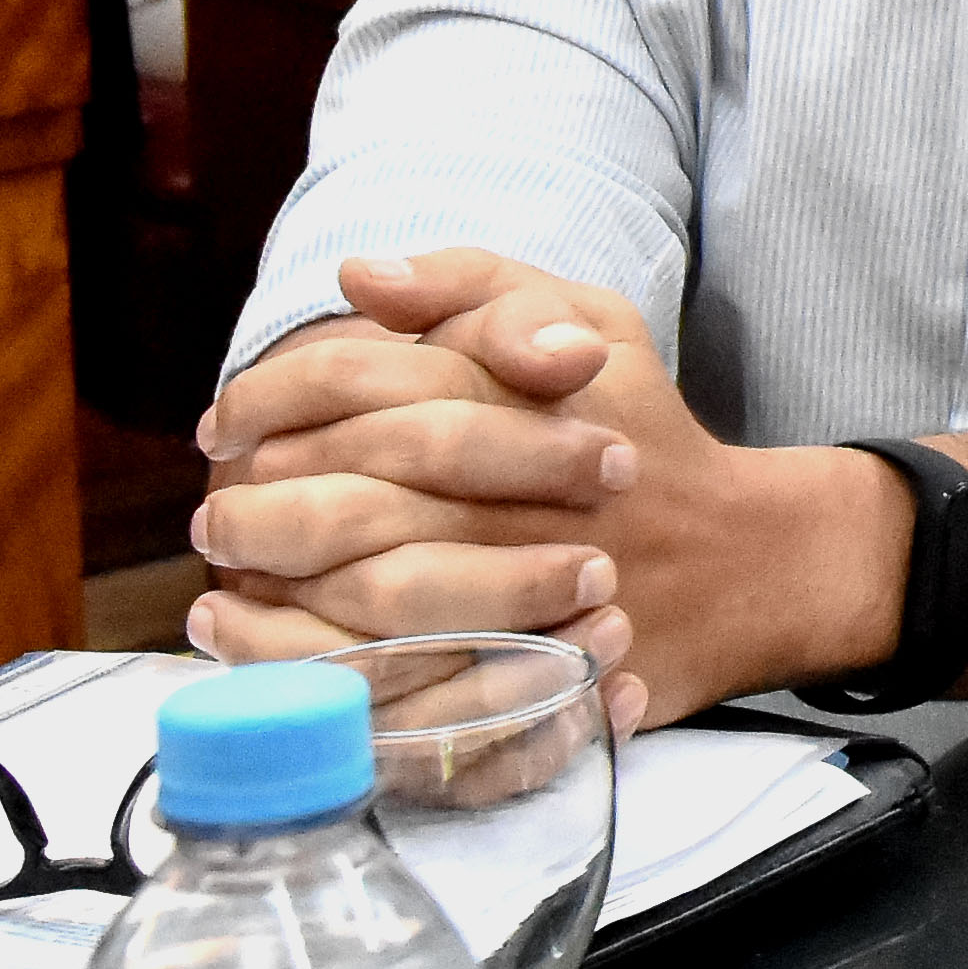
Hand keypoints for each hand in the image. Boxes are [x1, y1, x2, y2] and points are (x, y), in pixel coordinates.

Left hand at [199, 248, 891, 730]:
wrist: (752, 558)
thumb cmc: (643, 430)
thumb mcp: (590, 319)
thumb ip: (475, 283)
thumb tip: (357, 275)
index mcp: (533, 396)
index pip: (369, 383)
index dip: (273, 400)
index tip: (224, 426)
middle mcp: (531, 494)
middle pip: (357, 501)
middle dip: (259, 509)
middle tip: (215, 515)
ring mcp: (537, 594)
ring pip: (371, 604)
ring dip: (273, 599)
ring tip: (221, 585)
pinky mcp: (538, 680)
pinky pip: (406, 693)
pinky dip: (322, 679)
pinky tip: (267, 656)